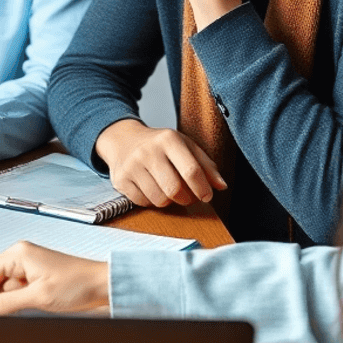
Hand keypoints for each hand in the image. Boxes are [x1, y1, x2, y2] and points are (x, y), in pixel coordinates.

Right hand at [0, 241, 108, 315]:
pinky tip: (4, 314)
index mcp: (18, 254)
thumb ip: (7, 303)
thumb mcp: (39, 297)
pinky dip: (5, 302)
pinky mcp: (34, 277)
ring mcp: (27, 267)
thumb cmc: (78, 284)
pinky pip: (11, 289)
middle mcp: (19, 256)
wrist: (102, 285)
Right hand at [95, 118, 225, 207]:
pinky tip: (152, 190)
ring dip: (168, 201)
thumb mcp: (185, 146)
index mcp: (169, 139)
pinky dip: (151, 201)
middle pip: (174, 189)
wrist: (123, 139)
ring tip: (168, 190)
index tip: (206, 196)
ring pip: (159, 199)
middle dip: (186, 198)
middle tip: (187, 196)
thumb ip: (206, 165)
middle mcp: (148, 151)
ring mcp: (132, 166)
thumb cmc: (159, 145)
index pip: (191, 170)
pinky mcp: (121, 179)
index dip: (202, 188)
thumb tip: (221, 186)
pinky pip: (143, 202)